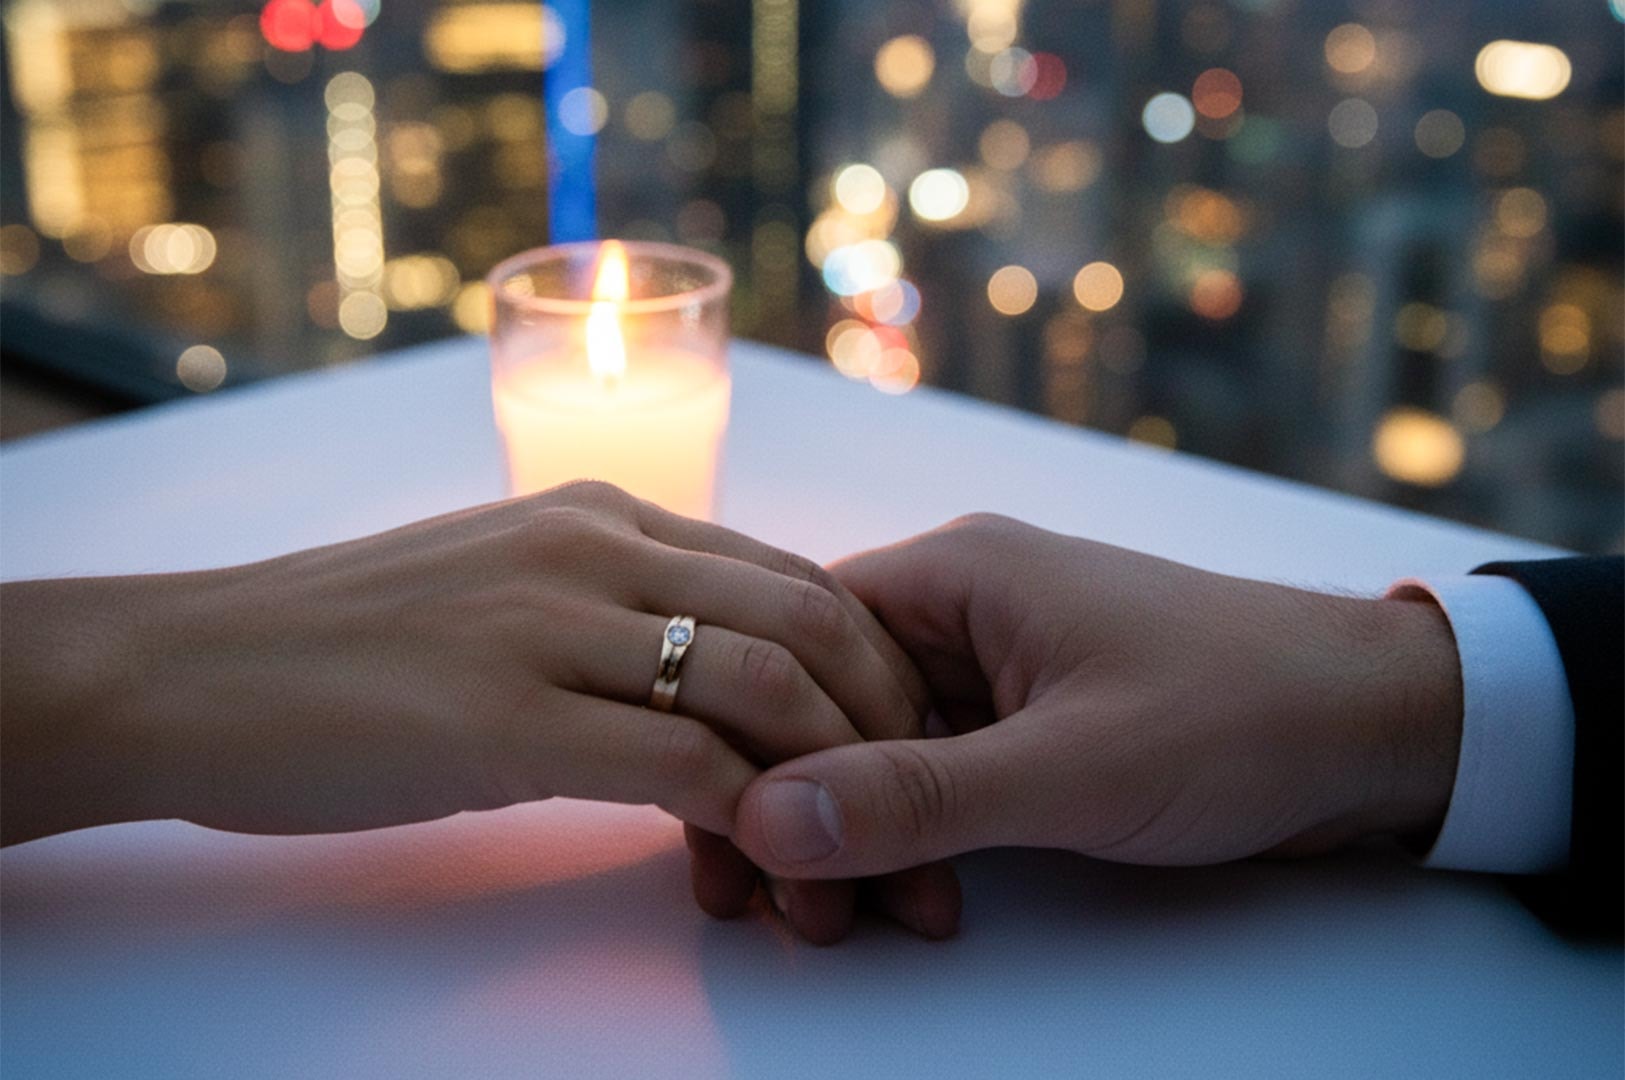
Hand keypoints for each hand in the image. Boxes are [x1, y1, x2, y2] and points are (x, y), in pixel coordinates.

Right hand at [2, 482, 930, 857]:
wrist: (191, 665)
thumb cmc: (348, 644)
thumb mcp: (500, 589)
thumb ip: (607, 607)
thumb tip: (706, 666)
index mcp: (607, 514)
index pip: (795, 572)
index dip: (876, 660)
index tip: (915, 742)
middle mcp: (598, 546)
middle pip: (811, 615)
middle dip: (896, 718)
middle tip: (937, 809)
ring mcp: (553, 622)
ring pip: (762, 680)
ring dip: (842, 779)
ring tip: (878, 864)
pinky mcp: (505, 715)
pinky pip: (676, 757)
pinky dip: (752, 814)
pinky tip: (778, 865)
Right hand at [728, 514, 1462, 885]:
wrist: (1380, 727)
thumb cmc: (1243, 712)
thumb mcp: (1071, 766)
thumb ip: (918, 795)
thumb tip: (769, 816)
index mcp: (959, 574)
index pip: (798, 640)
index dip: (748, 739)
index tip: (723, 836)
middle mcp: (967, 607)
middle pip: (826, 700)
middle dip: (793, 802)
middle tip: (769, 901)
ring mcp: (1000, 663)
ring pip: (877, 744)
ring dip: (852, 829)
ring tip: (830, 917)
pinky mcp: (1033, 716)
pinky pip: (936, 769)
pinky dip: (913, 831)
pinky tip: (905, 896)